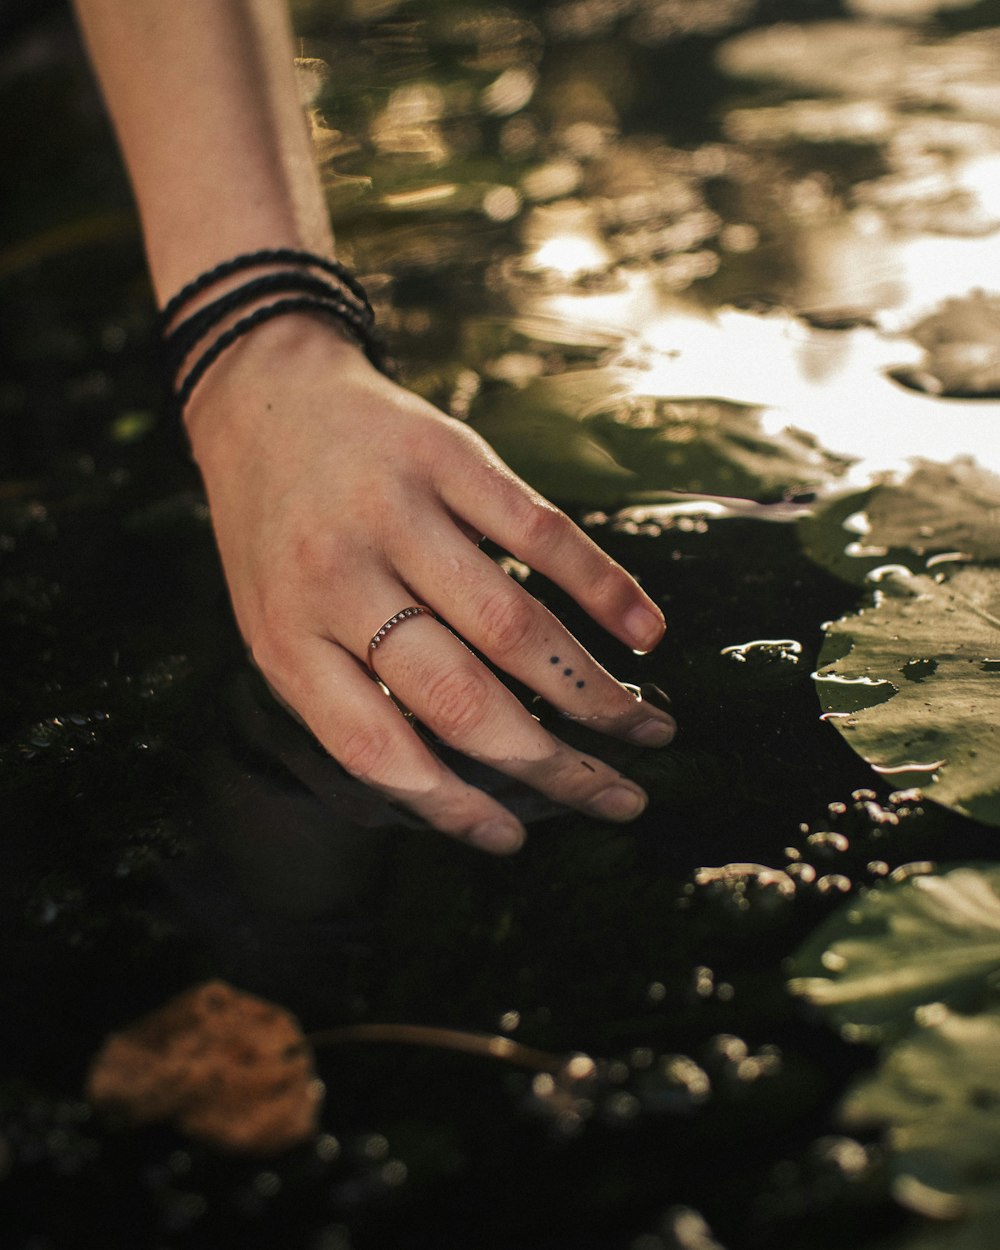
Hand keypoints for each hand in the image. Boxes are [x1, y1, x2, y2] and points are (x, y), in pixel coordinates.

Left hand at [183, 314, 675, 852]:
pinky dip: (602, 587)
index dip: (452, 808)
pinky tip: (645, 633)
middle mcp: (338, 579)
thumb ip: (346, 692)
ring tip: (649, 730)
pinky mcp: (448, 456)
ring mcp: (396, 512)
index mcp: (286, 639)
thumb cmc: (279, 535)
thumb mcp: (274, 624)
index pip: (376, 749)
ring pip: (512, 625)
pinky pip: (540, 531)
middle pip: (461, 698)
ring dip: (592, 691)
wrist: (265, 400)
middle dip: (554, 765)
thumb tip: (457, 782)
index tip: (514, 840)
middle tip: (620, 800)